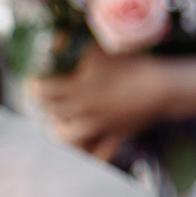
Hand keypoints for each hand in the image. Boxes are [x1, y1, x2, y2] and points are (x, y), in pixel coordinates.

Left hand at [27, 49, 195, 157]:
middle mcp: (82, 110)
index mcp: (75, 89)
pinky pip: (99, 155)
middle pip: (52, 113)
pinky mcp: (116, 137)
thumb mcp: (97, 52)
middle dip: (46, 106)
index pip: (43, 91)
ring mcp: (98, 126)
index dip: (35, 87)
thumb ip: (75, 50)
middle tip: (47, 100)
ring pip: (67, 137)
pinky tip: (84, 154)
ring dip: (60, 130)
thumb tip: (54, 40)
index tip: (34, 83)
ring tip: (62, 123)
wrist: (162, 87)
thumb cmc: (130, 66)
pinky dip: (90, 157)